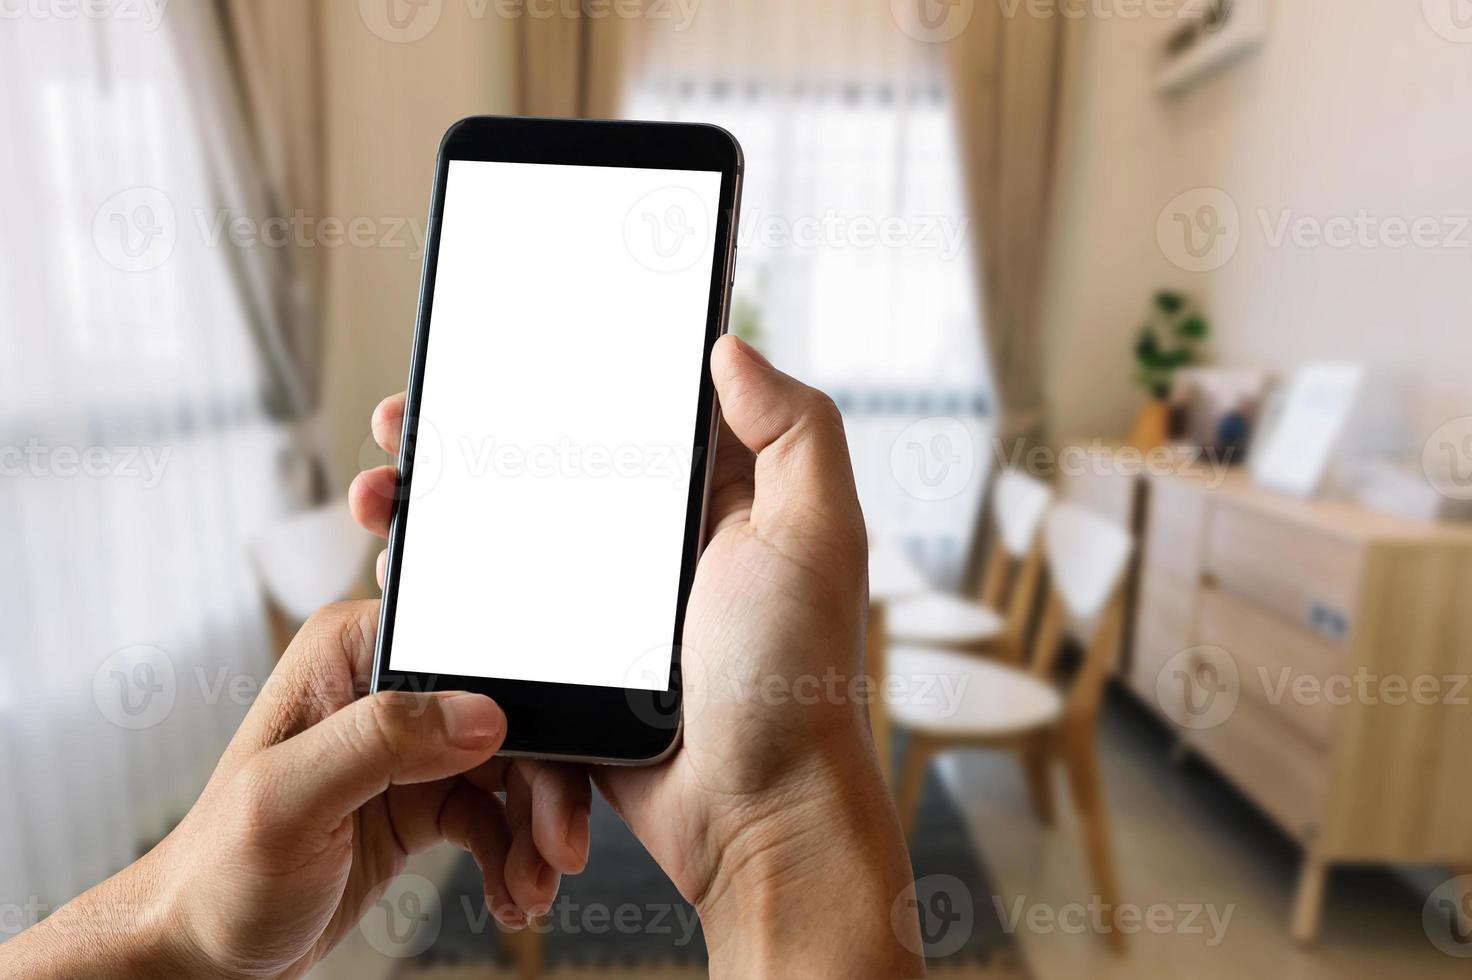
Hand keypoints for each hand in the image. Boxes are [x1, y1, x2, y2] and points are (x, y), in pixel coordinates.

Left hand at [4, 604, 590, 978]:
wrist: (205, 950)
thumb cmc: (217, 873)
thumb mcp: (288, 801)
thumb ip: (380, 741)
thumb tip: (483, 712)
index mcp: (351, 653)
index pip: (469, 651)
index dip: (524, 704)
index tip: (555, 767)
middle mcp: (388, 688)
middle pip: (507, 715)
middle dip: (545, 785)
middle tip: (559, 847)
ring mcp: (409, 745)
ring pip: (515, 769)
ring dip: (536, 830)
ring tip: (533, 886)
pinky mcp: (424, 796)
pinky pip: (497, 816)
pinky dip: (515, 856)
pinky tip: (513, 893)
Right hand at [350, 336, 922, 975]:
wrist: (754, 817)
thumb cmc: (793, 680)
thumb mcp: (814, 536)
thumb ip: (795, 432)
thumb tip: (730, 347)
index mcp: (711, 502)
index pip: (622, 416)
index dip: (551, 380)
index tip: (482, 355)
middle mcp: (654, 548)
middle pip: (543, 471)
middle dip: (465, 441)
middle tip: (399, 426)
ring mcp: (604, 610)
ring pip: (506, 539)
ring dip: (438, 512)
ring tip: (380, 498)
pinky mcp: (568, 668)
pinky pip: (496, 619)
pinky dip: (446, 598)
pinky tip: (399, 577)